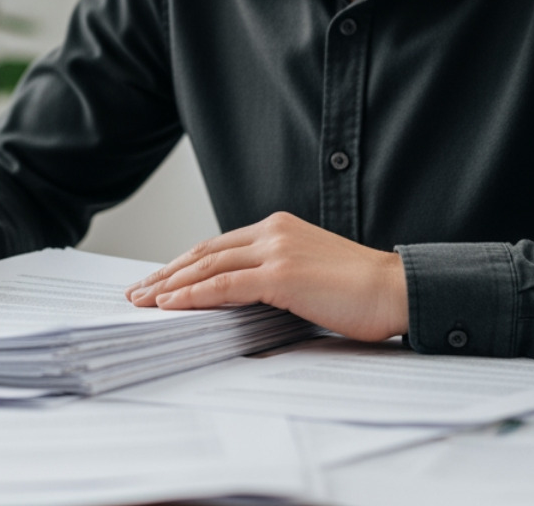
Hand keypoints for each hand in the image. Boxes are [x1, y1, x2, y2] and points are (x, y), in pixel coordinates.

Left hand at [124, 211, 408, 341]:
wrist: (395, 290)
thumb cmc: (361, 292)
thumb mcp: (310, 274)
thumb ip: (276, 278)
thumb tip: (242, 302)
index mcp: (279, 228)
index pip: (218, 245)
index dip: (184, 263)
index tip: (160, 280)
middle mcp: (272, 232)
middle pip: (205, 252)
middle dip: (167, 273)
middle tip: (138, 291)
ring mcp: (276, 251)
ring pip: (208, 266)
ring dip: (170, 285)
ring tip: (144, 300)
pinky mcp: (281, 275)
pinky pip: (224, 286)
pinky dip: (193, 295)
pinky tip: (172, 304)